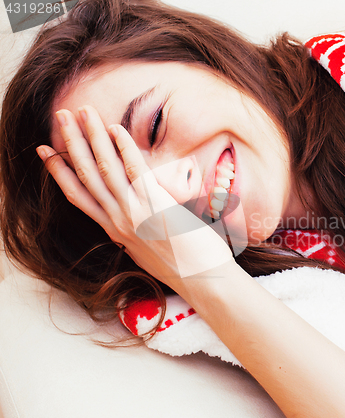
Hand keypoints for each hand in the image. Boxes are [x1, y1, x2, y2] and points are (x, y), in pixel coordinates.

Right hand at [37, 105, 233, 286]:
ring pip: (105, 169)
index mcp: (115, 230)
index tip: (45, 151)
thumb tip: (134, 221)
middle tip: (61, 115)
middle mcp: (118, 221)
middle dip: (71, 143)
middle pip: (86, 175)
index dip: (59, 171)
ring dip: (92, 137)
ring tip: (83, 112)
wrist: (203, 281)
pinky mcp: (155, 206)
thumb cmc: (182, 266)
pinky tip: (116, 129)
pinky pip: (135, 171)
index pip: (78, 195)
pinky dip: (125, 148)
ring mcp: (134, 213)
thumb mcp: (148, 249)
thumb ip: (136, 232)